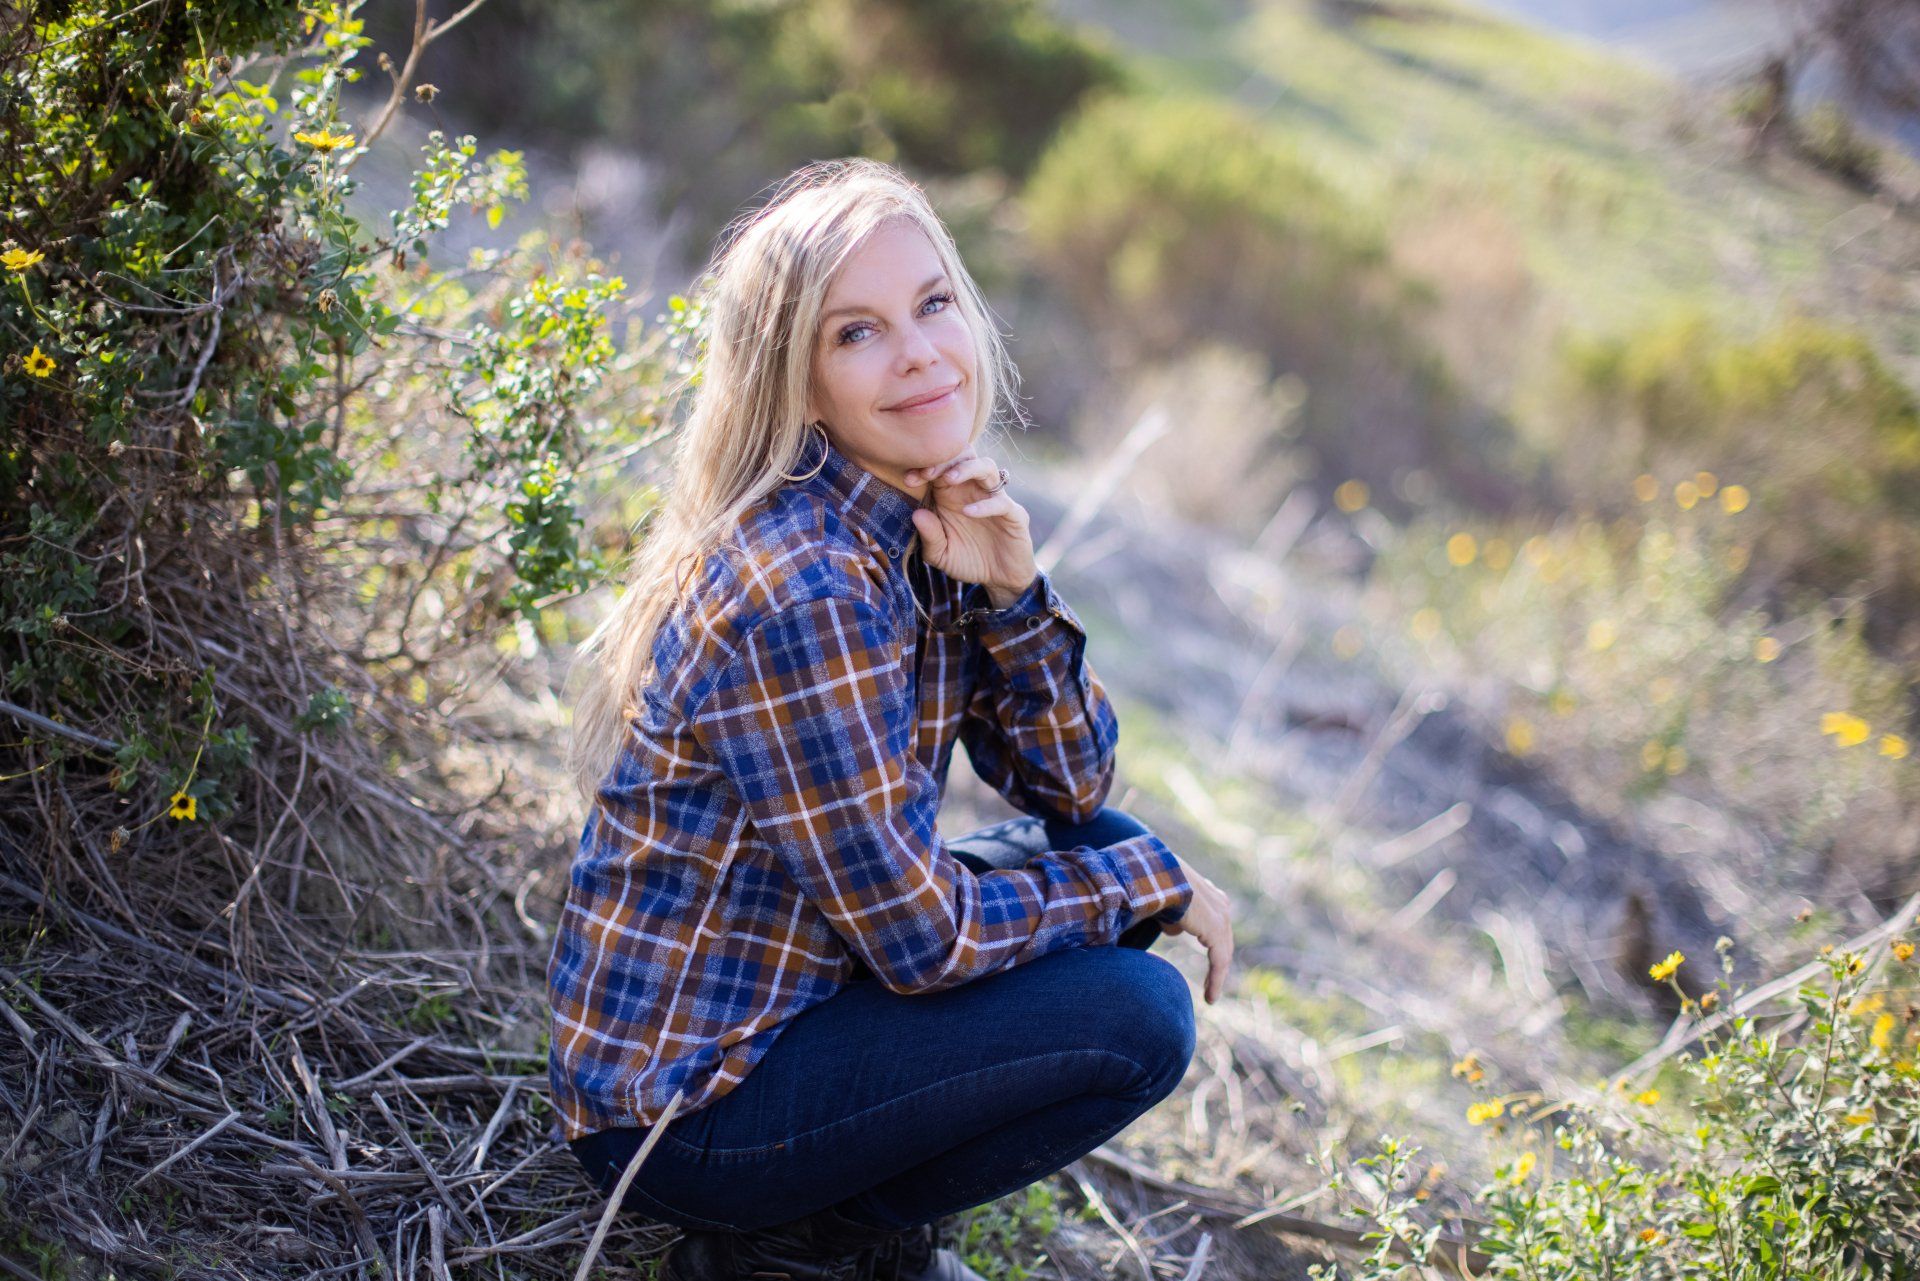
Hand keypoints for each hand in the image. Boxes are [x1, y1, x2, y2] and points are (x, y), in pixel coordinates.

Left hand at [903, 447, 1035, 602]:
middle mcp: (974, 490)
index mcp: (953, 494)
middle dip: (945, 459)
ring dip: (967, 468)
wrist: (1000, 580)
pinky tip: (968, 513)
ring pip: (987, 467)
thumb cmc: (969, 561)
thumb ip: (929, 537)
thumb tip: (916, 515)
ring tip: (949, 479)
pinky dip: (985, 505)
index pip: (940, 467)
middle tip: (927, 473)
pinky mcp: (1013, 515)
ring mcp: (995, 499)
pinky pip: (1001, 502)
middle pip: (964, 455)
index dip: (924, 467)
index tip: (908, 480)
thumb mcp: (941, 554)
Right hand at [1159, 854, 1234, 1003]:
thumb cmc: (1154, 886)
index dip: (1213, 946)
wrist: (1157, 877)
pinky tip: (1210, 998)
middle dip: (1218, 965)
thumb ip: (1173, 917)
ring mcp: (1221, 917)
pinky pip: (1219, 961)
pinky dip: (1215, 980)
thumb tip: (1176, 929)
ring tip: (1209, 997)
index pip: (1216, 926)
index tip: (1209, 965)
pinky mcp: (1217, 931)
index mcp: (1210, 894)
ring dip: (1216, 977)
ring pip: (1222, 954)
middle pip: (1223, 942)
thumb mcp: (1165, 904)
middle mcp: (1220, 904)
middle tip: (1211, 986)